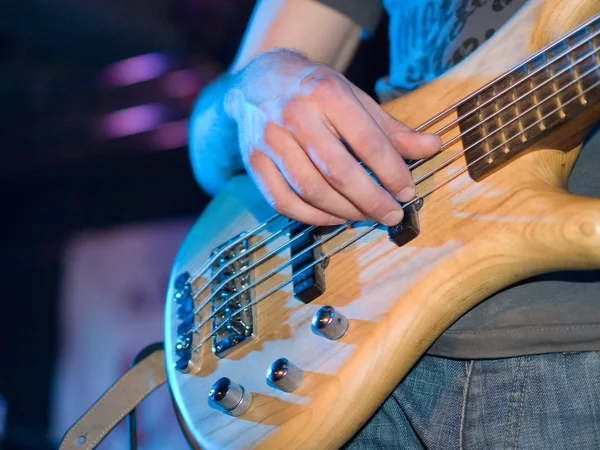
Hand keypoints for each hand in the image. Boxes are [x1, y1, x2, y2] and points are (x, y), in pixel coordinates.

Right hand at [225, 49, 440, 225]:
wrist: (259, 81)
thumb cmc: (315, 91)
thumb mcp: (355, 98)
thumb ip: (391, 129)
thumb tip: (432, 147)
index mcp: (326, 93)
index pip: (366, 141)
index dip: (391, 172)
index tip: (407, 191)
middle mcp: (295, 116)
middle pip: (338, 171)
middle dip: (371, 200)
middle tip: (392, 214)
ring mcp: (270, 141)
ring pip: (311, 190)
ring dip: (345, 211)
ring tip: (367, 216)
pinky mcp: (253, 162)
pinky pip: (284, 201)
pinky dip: (312, 217)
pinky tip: (334, 217)